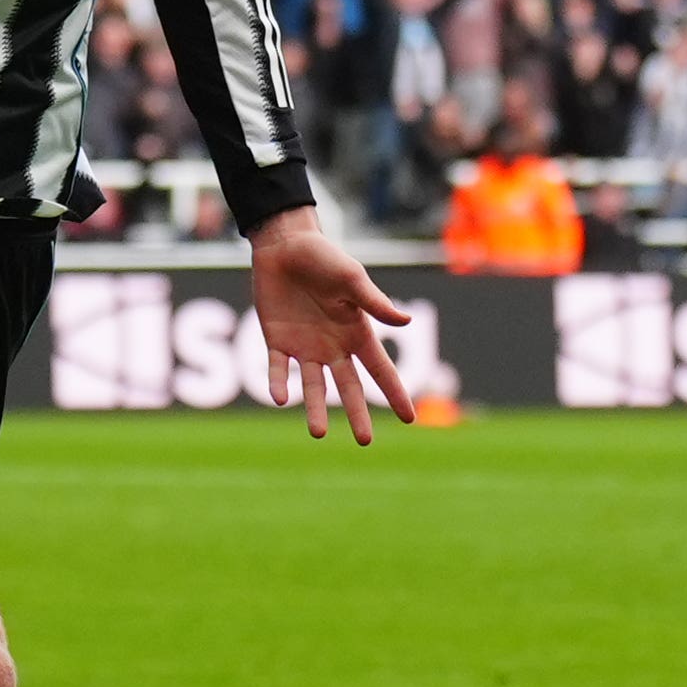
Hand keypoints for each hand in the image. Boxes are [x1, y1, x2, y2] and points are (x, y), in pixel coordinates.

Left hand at [249, 205, 414, 444]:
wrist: (284, 246)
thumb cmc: (324, 258)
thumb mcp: (352, 279)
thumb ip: (374, 303)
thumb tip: (405, 322)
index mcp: (356, 332)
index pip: (380, 369)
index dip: (394, 393)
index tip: (409, 419)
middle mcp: (333, 346)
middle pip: (349, 387)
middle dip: (357, 414)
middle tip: (365, 441)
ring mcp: (304, 347)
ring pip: (313, 386)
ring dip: (314, 408)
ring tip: (318, 433)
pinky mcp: (276, 341)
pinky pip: (278, 368)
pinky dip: (278, 383)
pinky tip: (278, 398)